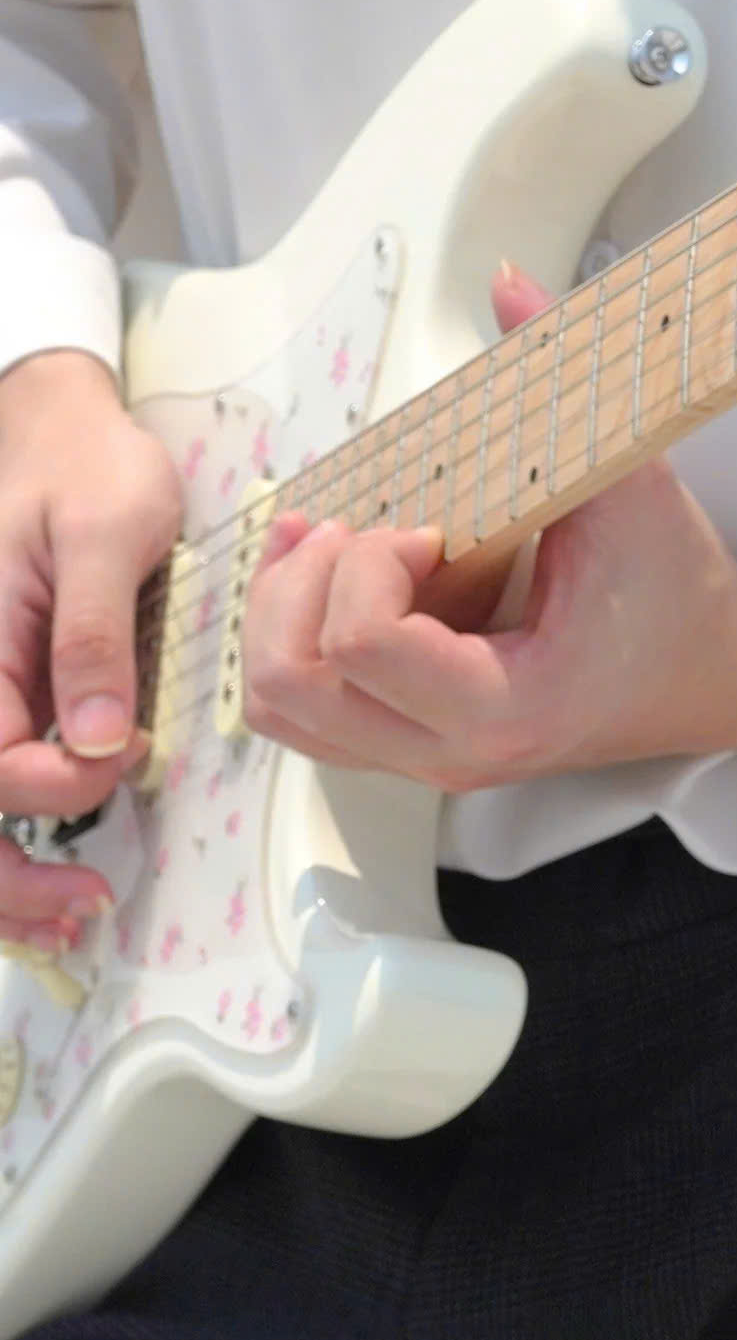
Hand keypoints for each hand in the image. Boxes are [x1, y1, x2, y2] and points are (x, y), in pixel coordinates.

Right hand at [0, 351, 174, 944]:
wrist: (56, 425)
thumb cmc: (85, 468)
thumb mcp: (106, 535)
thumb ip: (94, 636)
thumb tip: (100, 740)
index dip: (49, 782)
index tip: (121, 759)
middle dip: (7, 878)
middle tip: (85, 914)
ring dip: (5, 873)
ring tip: (72, 914)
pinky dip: (15, 822)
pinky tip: (60, 862)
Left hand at [241, 264, 736, 791]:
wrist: (716, 669)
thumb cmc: (678, 583)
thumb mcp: (631, 480)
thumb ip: (566, 379)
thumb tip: (507, 279)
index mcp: (508, 705)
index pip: (360, 644)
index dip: (372, 562)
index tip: (431, 525)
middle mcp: (453, 754)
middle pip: (289, 686)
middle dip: (304, 586)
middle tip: (368, 531)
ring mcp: (426, 760)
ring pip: (278, 707)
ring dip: (284, 614)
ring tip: (339, 546)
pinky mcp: (412, 744)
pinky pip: (305, 709)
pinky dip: (300, 639)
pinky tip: (349, 576)